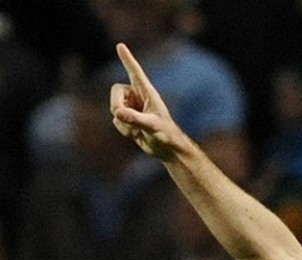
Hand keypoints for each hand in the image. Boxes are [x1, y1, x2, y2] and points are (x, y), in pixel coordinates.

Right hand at [110, 44, 188, 159]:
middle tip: (123, 117)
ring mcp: (132, 107)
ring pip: (114, 108)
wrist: (167, 150)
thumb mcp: (152, 127)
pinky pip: (116, 120)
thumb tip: (118, 112)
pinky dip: (123, 129)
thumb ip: (135, 119)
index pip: (135, 72)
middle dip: (116, 105)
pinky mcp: (128, 118)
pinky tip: (136, 135)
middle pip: (115, 91)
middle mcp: (138, 97)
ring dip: (123, 123)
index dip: (127, 59)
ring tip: (138, 131)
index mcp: (147, 93)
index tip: (120, 45)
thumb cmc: (166, 136)